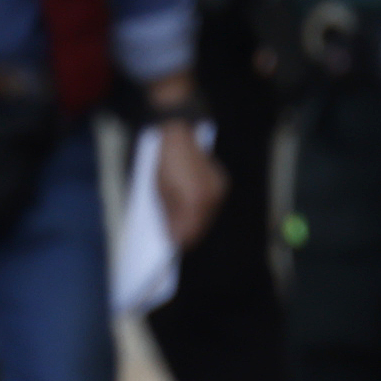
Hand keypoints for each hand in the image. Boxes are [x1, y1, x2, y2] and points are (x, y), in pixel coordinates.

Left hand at [148, 117, 223, 253]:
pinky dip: (200, 210)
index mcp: (194, 201)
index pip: (189, 233)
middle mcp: (211, 197)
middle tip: (173, 239)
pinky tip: (189, 209)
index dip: (179, 242)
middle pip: (200, 228)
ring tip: (179, 224)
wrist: (179, 131)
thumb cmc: (164, 161)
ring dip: (194, 222)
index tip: (169, 249)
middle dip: (187, 234)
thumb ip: (168, 216)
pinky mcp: (221, 183)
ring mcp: (219, 190)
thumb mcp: (158, 191)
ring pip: (207, 217)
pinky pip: (211, 205)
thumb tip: (173, 236)